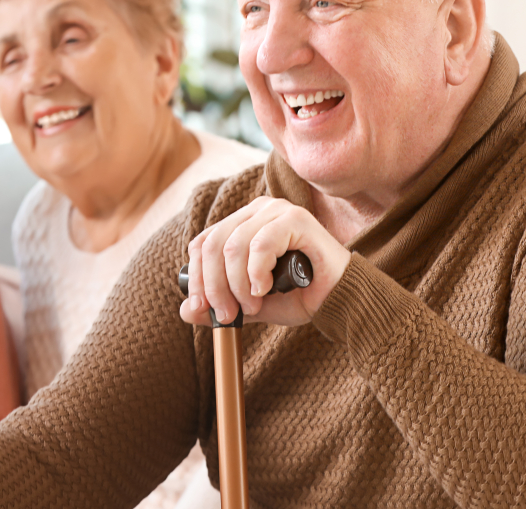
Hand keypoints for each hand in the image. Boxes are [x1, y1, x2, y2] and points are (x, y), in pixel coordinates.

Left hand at [179, 197, 348, 326]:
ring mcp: (276, 210)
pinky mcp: (296, 218)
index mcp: (242, 223)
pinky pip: (261, 244)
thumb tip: (185, 311)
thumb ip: (221, 304)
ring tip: (253, 305)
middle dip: (214, 286)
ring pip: (234, 246)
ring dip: (237, 285)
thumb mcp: (250, 303)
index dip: (197, 277)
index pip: (202, 243)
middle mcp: (256, 210)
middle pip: (213, 244)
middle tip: (227, 315)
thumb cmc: (299, 295)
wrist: (339, 300)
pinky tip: (265, 289)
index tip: (202, 310)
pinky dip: (257, 273)